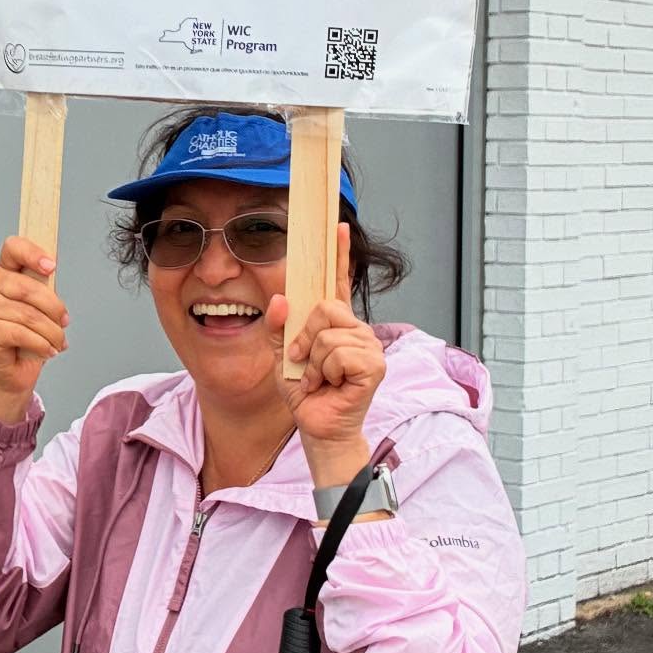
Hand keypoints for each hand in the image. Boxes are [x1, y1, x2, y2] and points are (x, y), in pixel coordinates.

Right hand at [0, 237, 69, 421]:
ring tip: (57, 341)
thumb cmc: (29, 338)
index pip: (13, 249)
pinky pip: (21, 333)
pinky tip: (48, 350)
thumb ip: (45, 290)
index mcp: (5, 273)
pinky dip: (41, 344)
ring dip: (51, 332)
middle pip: (27, 287)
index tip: (51, 267)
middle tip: (63, 322)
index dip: (32, 253)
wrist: (13, 372)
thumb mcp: (42, 309)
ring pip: (28, 315)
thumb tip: (53, 278)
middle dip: (54, 308)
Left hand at [262, 223, 385, 485]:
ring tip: (319, 379)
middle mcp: (355, 329)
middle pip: (324, 308)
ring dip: (313, 361)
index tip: (337, 226)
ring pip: (327, 334)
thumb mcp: (281, 357)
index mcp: (335, 324)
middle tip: (305, 363)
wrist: (317, 427)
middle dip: (304, 339)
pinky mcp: (373, 365)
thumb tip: (281, 298)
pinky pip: (338, 353)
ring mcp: (368, 346)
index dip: (338, 253)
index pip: (337, 282)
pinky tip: (330, 385)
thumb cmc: (305, 393)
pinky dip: (324, 372)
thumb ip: (279, 328)